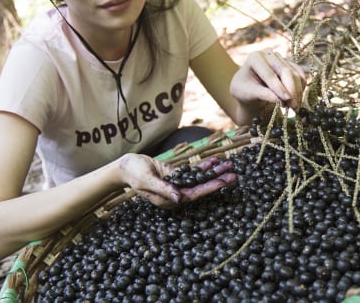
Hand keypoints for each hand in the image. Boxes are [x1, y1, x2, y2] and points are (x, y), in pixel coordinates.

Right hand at [116, 154, 235, 207]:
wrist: (124, 166)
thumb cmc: (133, 173)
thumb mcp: (146, 180)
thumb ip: (163, 189)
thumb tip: (179, 198)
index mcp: (169, 199)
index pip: (194, 194)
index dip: (210, 188)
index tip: (223, 182)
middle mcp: (175, 194)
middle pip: (201, 188)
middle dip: (218, 180)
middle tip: (235, 174)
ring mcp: (177, 184)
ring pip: (200, 179)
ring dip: (214, 171)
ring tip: (230, 164)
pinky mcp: (176, 175)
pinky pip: (193, 171)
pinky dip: (204, 166)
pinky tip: (216, 160)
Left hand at [230, 50, 306, 110]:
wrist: (249, 89)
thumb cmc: (244, 90)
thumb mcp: (247, 93)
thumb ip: (262, 94)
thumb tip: (279, 100)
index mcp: (255, 58)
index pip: (269, 74)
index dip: (279, 87)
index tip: (286, 99)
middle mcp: (269, 54)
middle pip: (285, 71)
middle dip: (291, 90)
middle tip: (294, 106)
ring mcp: (281, 58)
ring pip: (294, 73)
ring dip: (297, 91)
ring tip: (295, 107)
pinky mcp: (289, 64)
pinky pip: (300, 75)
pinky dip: (301, 88)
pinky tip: (298, 99)